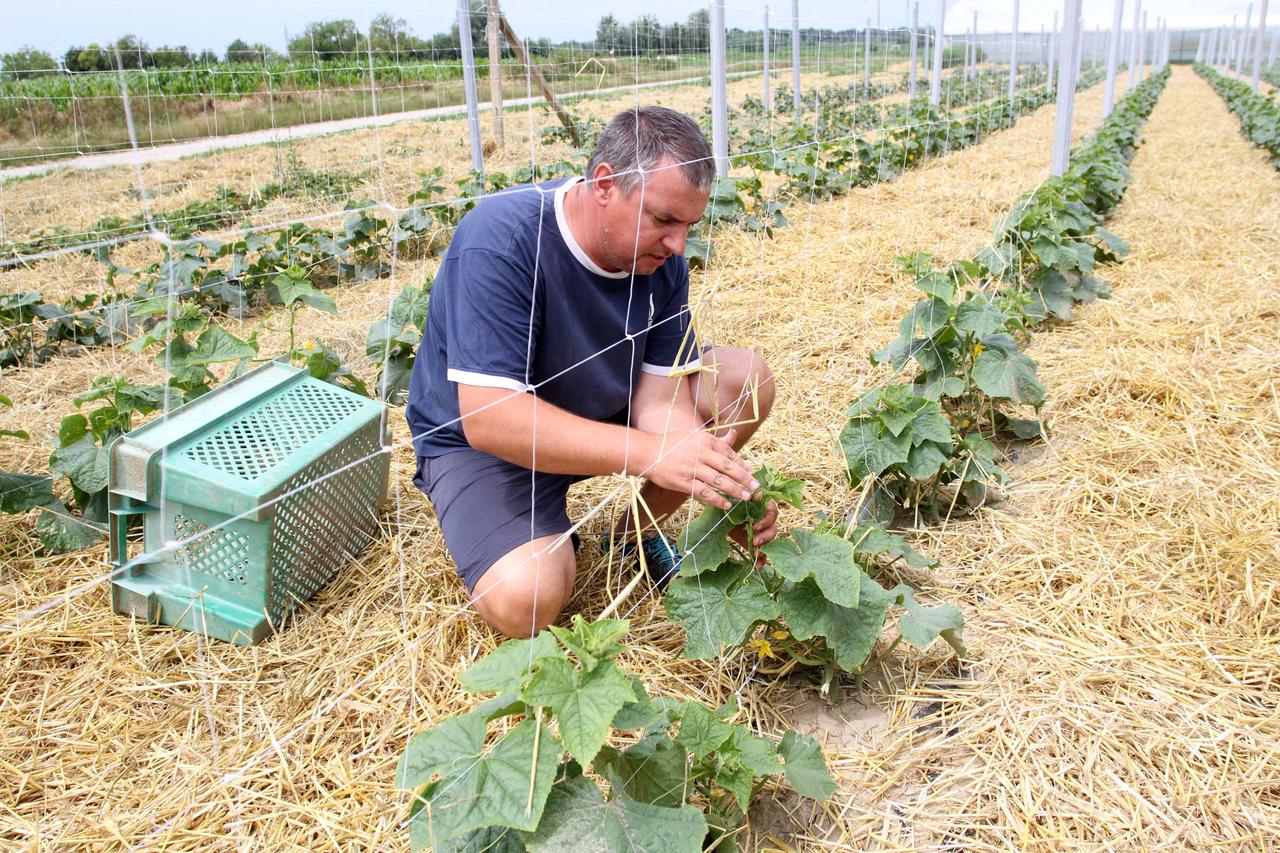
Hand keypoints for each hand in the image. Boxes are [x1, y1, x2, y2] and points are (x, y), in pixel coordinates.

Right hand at [642, 428, 758, 510]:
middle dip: (744, 478)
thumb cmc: (674, 444)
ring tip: (746, 497)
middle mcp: (700, 453)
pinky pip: (704, 492)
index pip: (729, 452)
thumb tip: (735, 435)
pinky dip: (717, 499)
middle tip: (756, 486)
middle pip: (727, 467)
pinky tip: (727, 504)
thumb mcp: (695, 437)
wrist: (648, 453)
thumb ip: (716, 440)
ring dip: (735, 490)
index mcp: (705, 440)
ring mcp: (692, 468)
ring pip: (718, 481)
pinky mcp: (683, 482)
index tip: (752, 473)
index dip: (742, 464)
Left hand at [730, 500, 778, 567]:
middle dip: (766, 535)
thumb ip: (746, 500)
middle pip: (773, 527)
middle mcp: (762, 519)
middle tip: (756, 541)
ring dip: (765, 546)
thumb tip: (758, 494)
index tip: (755, 527)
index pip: (772, 512)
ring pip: (770, 539)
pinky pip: (763, 552)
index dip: (767, 520)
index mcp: (759, 507)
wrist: (714, 519)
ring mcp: (759, 532)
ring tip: (755, 552)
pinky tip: (757, 565)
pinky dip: (761, 559)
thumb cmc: (724, 507)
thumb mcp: (732, 504)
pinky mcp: (754, 543)